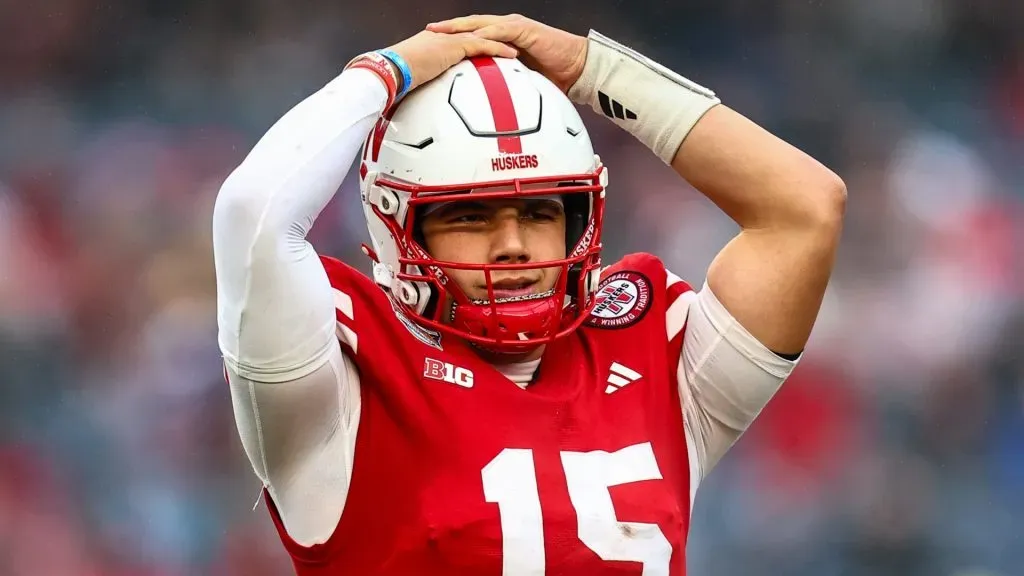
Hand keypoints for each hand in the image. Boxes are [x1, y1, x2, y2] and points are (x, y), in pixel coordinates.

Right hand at [386, 30, 518, 91]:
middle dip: (492, 39)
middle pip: (474, 35)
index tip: (488, 52)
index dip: (476, 45)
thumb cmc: (394, 80)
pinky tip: (511, 54)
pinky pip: (483, 44)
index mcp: (432, 44)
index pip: (459, 42)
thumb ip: (423, 90)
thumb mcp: (412, 84)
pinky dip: (499, 48)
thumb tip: (424, 107)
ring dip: (500, 42)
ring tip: (516, 49)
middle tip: (508, 45)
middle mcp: (442, 38)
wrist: (390, 72)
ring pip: (482, 37)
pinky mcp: (454, 45)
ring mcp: (449, 39)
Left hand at [426, 14, 587, 92]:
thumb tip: (487, 103)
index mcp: (501, 38)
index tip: (432, 44)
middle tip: (429, 32)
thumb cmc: (551, 75)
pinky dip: (485, 33)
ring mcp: (514, 27)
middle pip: (470, 25)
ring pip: (481, 23)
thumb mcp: (518, 81)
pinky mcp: (524, 30)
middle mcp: (505, 29)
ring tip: (444, 31)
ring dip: (461, 27)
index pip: (471, 35)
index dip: (452, 38)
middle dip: (449, 28)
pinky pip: (500, 31)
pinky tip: (472, 37)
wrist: (576, 68)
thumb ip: (502, 85)